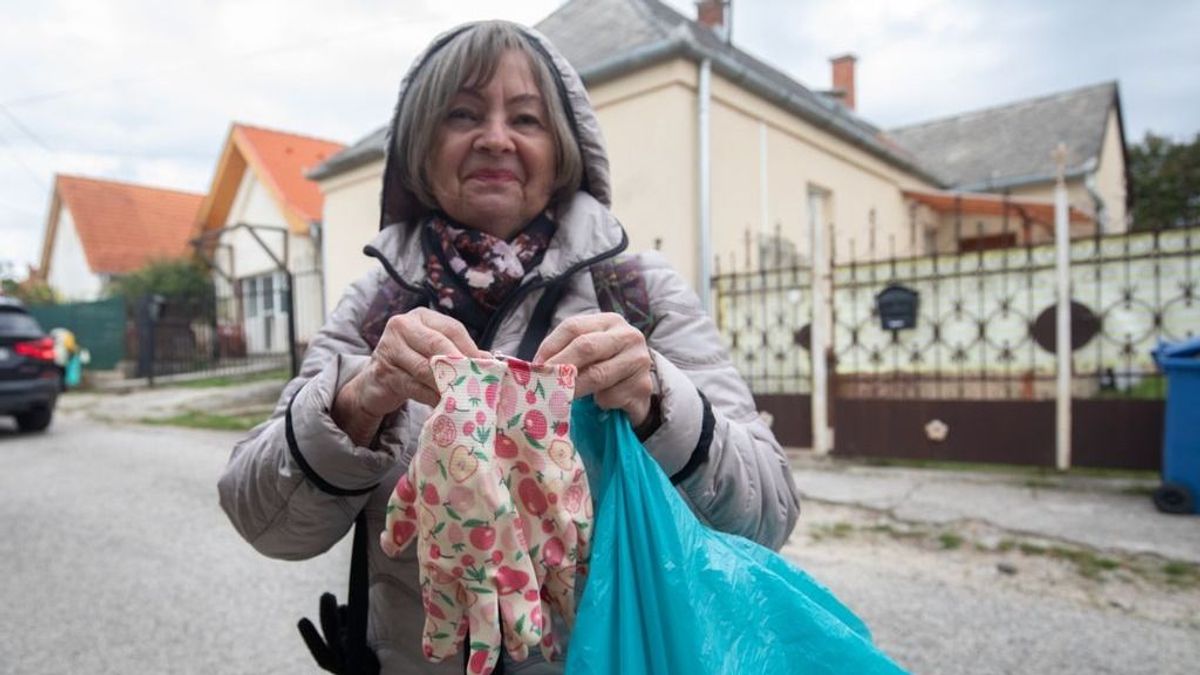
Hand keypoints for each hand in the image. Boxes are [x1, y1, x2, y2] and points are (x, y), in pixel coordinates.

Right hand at [358, 309, 485, 414]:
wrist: (375, 383)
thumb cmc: (412, 364)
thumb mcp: (434, 352)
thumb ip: (459, 352)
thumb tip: (489, 360)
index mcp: (420, 316)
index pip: (451, 328)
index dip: (470, 348)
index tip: (486, 366)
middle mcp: (402, 326)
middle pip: (438, 344)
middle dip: (459, 365)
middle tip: (477, 382)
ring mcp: (389, 348)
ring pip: (426, 368)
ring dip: (447, 384)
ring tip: (464, 396)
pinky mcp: (384, 373)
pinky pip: (415, 386)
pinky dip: (432, 397)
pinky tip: (444, 404)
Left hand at [533, 313, 653, 426]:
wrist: (637, 388)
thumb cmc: (605, 366)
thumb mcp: (587, 352)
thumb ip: (565, 352)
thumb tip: (534, 367)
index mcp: (609, 321)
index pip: (573, 327)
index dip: (551, 347)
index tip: (535, 366)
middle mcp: (628, 336)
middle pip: (586, 347)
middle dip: (560, 367)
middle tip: (542, 383)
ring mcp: (639, 360)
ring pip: (597, 375)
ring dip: (576, 389)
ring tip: (565, 398)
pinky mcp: (643, 386)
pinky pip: (610, 397)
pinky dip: (599, 403)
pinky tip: (601, 402)